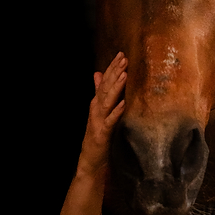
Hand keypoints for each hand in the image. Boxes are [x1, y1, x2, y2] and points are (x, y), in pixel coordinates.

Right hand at [78, 52, 126, 174]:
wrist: (90, 159)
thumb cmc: (97, 134)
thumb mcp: (99, 111)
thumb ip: (99, 92)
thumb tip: (98, 74)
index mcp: (97, 103)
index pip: (105, 82)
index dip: (113, 68)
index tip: (122, 55)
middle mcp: (96, 109)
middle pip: (106, 88)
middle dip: (115, 73)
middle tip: (124, 58)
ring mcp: (98, 121)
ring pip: (107, 101)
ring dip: (115, 87)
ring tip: (124, 74)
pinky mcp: (102, 133)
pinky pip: (110, 121)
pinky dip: (116, 112)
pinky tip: (123, 103)